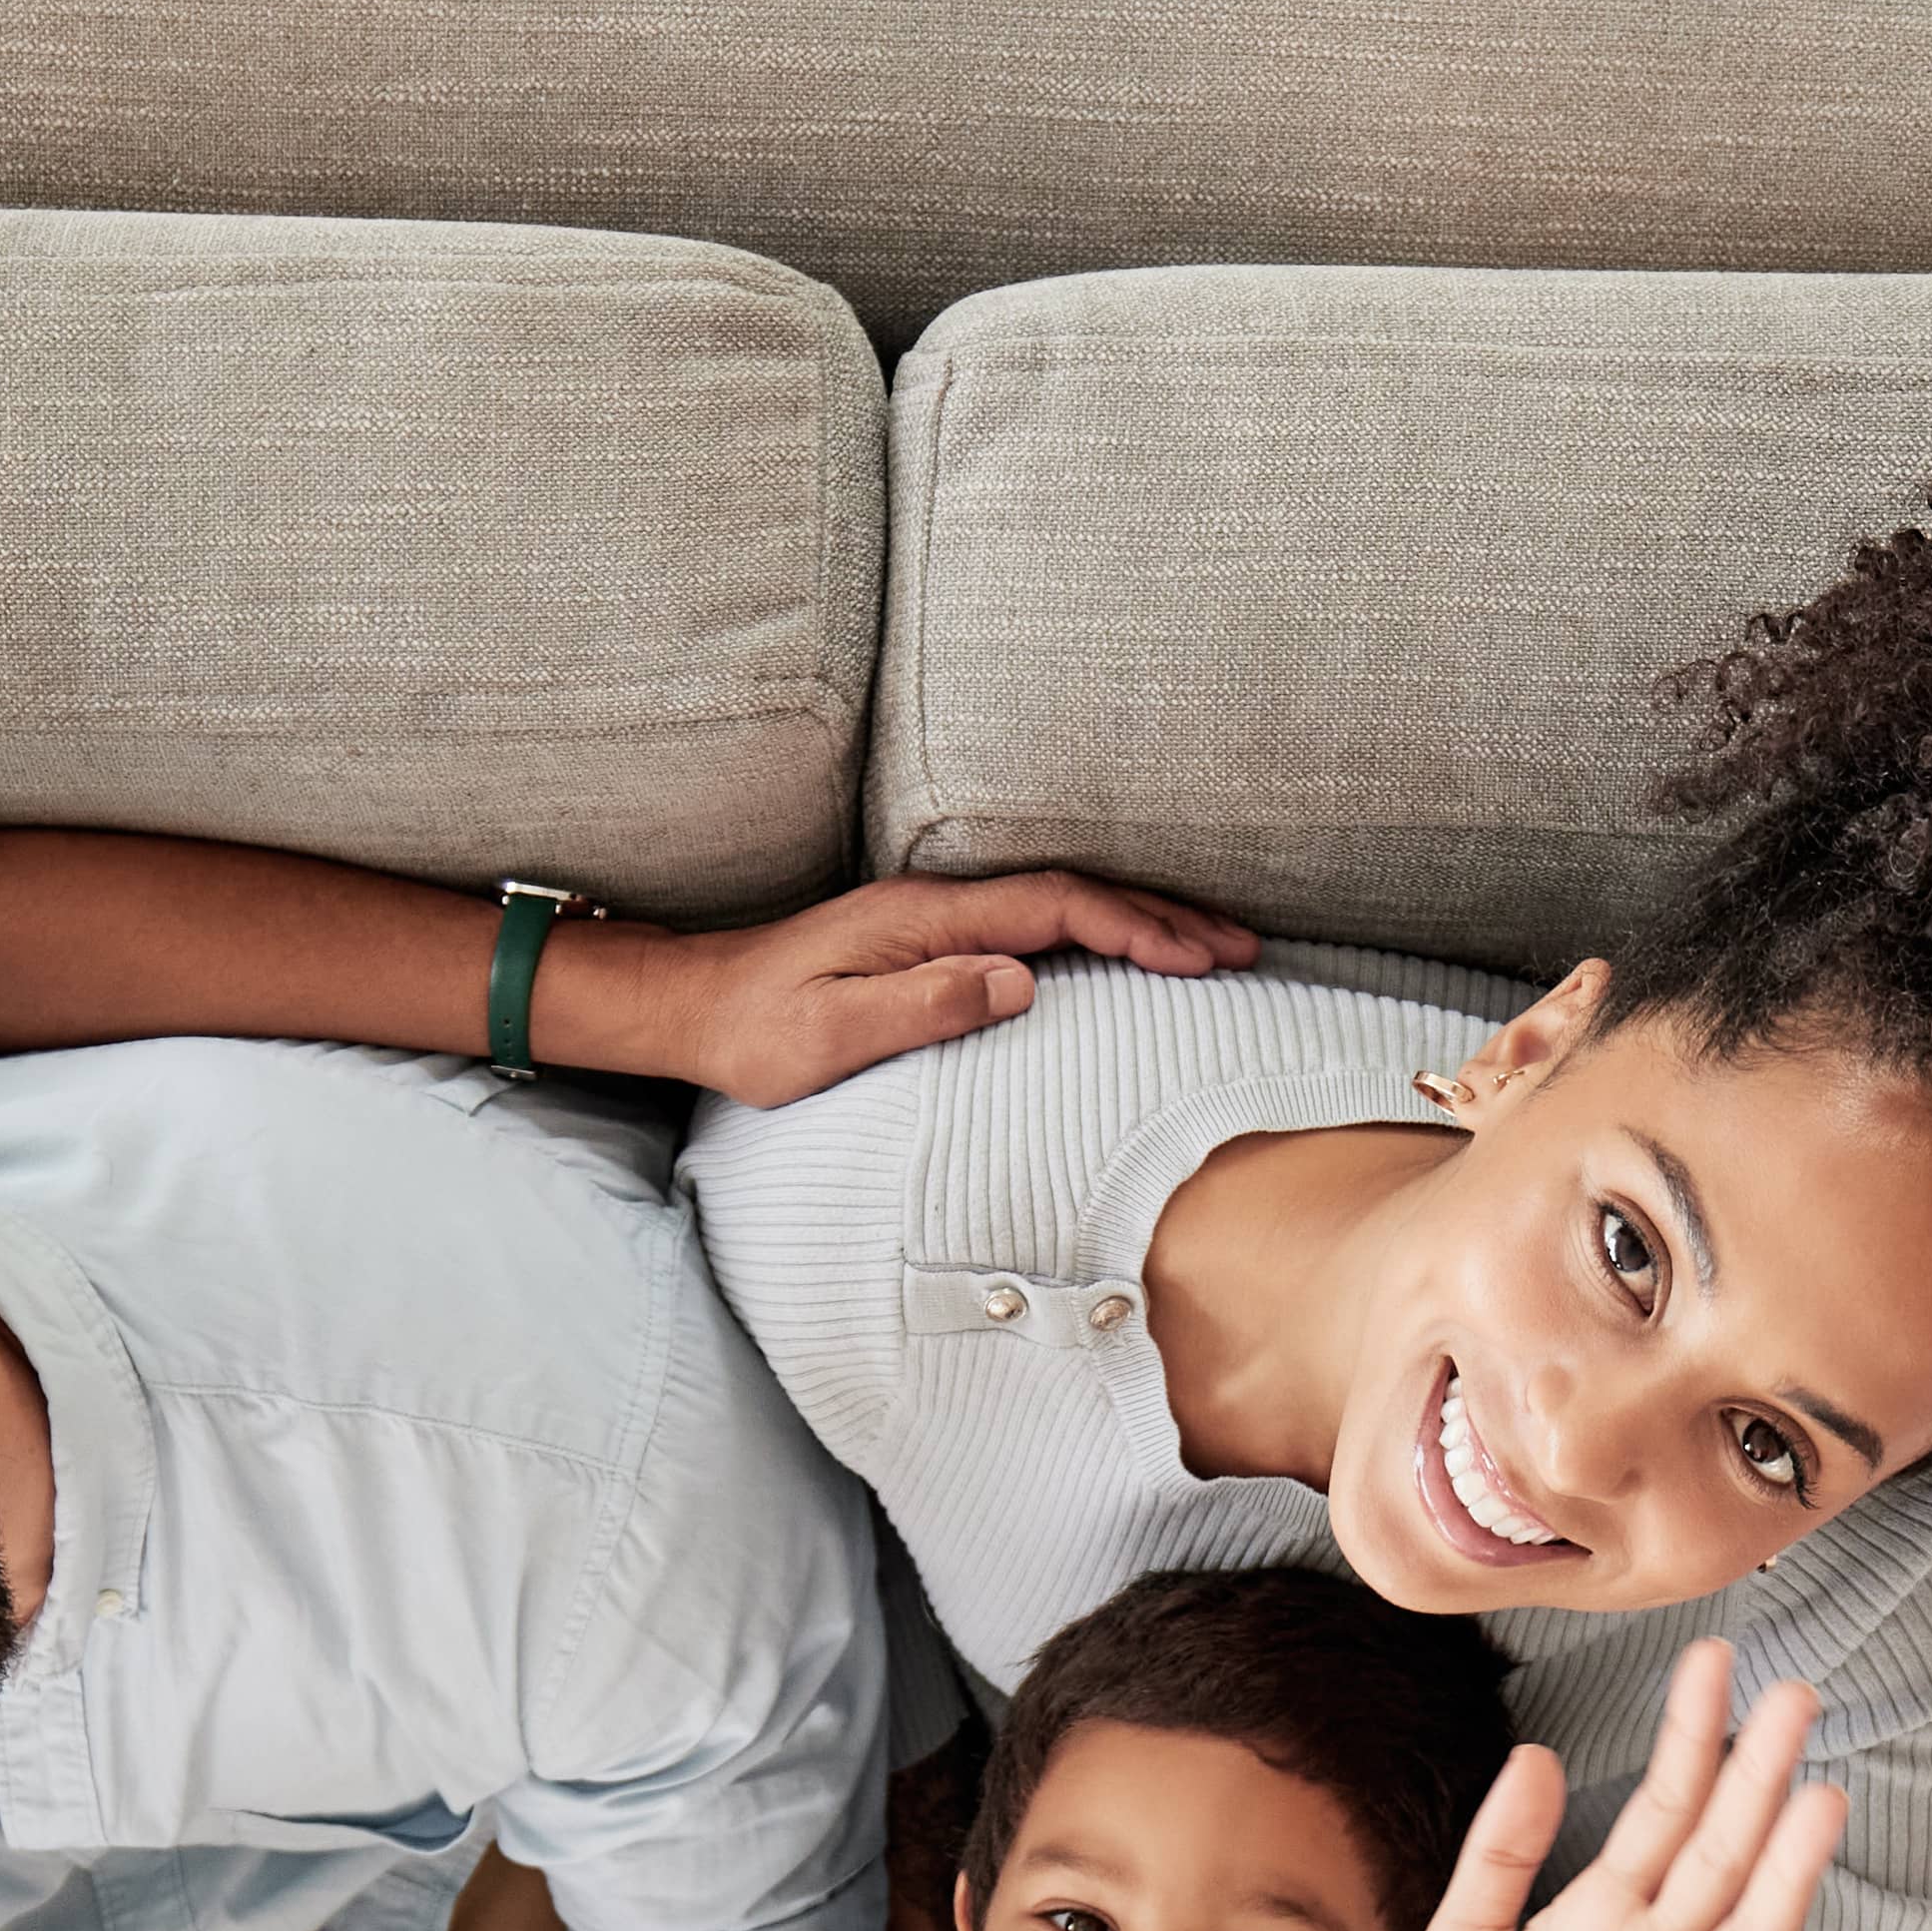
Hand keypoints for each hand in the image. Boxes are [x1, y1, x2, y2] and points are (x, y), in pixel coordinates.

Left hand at [582, 871, 1260, 1106]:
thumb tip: (1020, 979)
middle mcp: (937, 905)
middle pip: (1072, 895)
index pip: (1053, 909)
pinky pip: (1036, 924)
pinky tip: (1124, 955)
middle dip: (1161, 917)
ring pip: (1059, 906)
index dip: (1133, 927)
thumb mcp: (829, 1036)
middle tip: (1239, 945)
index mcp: (925, 921)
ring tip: (1209, 946)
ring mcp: (935, 917)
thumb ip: (924, 1005)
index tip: (1198, 956)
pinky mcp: (928, 938)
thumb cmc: (753, 1031)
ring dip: (1137, 921)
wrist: (691, 1005)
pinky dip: (1096, 933)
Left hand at [1389, 1642, 1861, 1930]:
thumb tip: (1538, 1752)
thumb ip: (1499, 1857)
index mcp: (1598, 1914)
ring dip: (1786, 1876)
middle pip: (1718, 1857)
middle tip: (1800, 1696)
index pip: (1660, 1812)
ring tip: (1822, 1801)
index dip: (1690, 1739)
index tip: (1718, 1659)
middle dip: (1756, 1780)